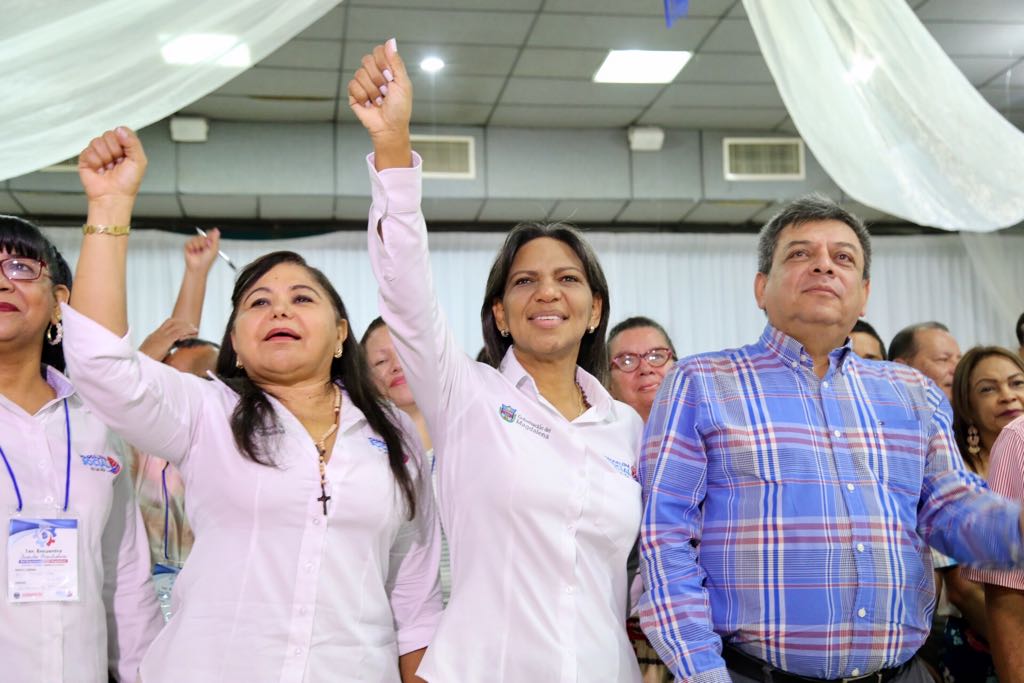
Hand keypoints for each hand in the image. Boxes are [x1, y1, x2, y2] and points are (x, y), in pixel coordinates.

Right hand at [77, 127, 147, 208]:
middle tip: (117, 163)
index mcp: (124, 147)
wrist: (113, 197)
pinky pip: (88, 151)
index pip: (121, 131)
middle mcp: (111, 148)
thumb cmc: (127, 184)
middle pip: (108, 135)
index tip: (126, 155)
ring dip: (105, 157)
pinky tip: (100, 169)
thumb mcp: (139, 161)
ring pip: (97, 142)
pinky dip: (95, 162)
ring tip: (108, 167)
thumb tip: (120, 129)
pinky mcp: (86, 158)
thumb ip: (133, 142)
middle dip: (114, 151)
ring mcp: (98, 152)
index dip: (123, 142)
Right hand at [138, 318, 197, 360]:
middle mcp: (157, 334)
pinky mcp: (164, 342)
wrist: (137, 365)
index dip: (177, 325)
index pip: (166, 325)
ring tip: (195, 330)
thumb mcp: (153, 355)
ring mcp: (160, 337)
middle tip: (192, 328)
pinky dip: (186, 333)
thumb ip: (161, 352)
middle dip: (183, 323)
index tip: (185, 328)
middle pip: (171, 322)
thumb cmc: (144, 364)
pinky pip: (178, 333)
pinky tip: (192, 335)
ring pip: (176, 326)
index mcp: (153, 337)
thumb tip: (169, 354)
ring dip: (187, 327)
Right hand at [184, 228, 219, 273]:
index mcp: (210, 244)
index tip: (209, 242)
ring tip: (197, 252)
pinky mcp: (188, 247)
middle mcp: (203, 244)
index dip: (209, 237)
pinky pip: (188, 242)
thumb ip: (215, 239)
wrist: (197, 267)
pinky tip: (193, 252)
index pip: (209, 235)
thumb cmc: (206, 261)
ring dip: (197, 245)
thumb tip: (216, 230)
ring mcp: (195, 245)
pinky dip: (191, 247)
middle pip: (202, 236)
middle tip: (203, 249)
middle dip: (203, 242)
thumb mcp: (214, 249)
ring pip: (195, 238)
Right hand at [348, 39, 412, 161]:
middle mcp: (374, 73)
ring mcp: (363, 83)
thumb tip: (391, 41)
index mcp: (387, 68)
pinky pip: (352, 85)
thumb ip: (396, 62)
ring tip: (379, 101)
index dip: (382, 61)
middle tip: (386, 91)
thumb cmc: (400, 108)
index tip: (390, 76)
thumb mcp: (403, 83)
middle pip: (367, 60)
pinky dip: (363, 96)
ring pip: (360, 74)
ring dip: (372, 90)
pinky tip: (369, 104)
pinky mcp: (354, 93)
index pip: (378, 51)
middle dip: (378, 78)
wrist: (390, 127)